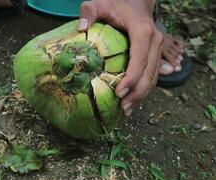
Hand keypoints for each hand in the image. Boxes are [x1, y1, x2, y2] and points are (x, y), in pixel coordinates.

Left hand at [78, 0, 162, 116]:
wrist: (134, 0)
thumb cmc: (115, 3)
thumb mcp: (99, 3)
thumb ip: (89, 12)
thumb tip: (81, 28)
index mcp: (143, 31)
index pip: (140, 59)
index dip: (131, 79)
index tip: (119, 93)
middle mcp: (155, 41)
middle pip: (150, 72)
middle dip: (138, 93)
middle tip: (124, 108)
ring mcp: (157, 48)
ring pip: (154, 76)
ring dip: (142, 95)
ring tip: (127, 110)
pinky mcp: (155, 53)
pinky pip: (153, 74)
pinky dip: (145, 88)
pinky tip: (134, 100)